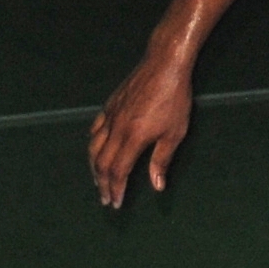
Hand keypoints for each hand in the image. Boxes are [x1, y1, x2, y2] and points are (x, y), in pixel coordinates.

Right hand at [87, 52, 193, 208]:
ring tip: (98, 179)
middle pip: (101, 163)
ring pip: (93, 148)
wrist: (165, 64)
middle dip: (102, 184)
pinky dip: (93, 143)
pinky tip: (95, 148)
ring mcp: (110, 116)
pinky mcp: (109, 105)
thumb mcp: (175, 132)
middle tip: (105, 198)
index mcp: (132, 138)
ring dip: (93, 167)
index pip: (118, 172)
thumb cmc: (175, 98)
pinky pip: (95, 129)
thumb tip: (156, 185)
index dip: (116, 189)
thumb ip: (162, 159)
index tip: (115, 202)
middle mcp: (115, 130)